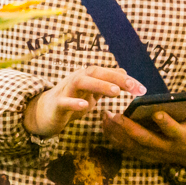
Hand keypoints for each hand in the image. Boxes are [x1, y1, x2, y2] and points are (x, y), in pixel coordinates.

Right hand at [24, 67, 146, 138]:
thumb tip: (124, 71)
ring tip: (115, 92)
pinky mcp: (56, 104)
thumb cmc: (69, 100)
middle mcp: (77, 79)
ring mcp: (66, 91)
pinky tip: (85, 106)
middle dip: (116, 78)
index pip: (108, 73)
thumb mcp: (90, 92)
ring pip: (82, 82)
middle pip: (96, 72)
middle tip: (134, 87)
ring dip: (99, 85)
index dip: (126, 79)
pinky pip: (64, 101)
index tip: (142, 89)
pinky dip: (74, 102)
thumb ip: (106, 82)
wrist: (43, 113)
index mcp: (87, 77)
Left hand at [100, 100, 185, 168]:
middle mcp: (166, 148)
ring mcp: (154, 154)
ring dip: (117, 133)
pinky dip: (115, 139)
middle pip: (146, 139)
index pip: (174, 130)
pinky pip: (127, 149)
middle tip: (115, 115)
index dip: (165, 123)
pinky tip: (105, 126)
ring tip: (106, 117)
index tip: (156, 112)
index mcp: (182, 138)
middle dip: (129, 128)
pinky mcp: (145, 156)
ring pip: (133, 145)